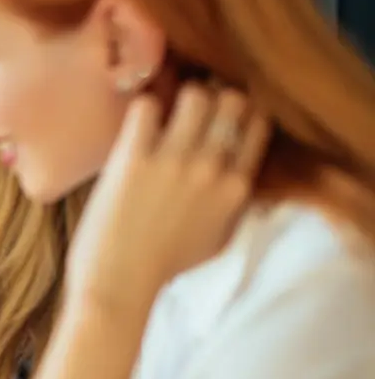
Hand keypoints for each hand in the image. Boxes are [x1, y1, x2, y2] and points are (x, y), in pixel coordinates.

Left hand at [65, 85, 270, 307]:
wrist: (120, 283)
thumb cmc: (165, 266)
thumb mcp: (218, 238)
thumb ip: (233, 204)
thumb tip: (239, 176)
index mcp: (237, 188)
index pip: (258, 125)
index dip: (240, 112)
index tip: (221, 115)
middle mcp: (212, 168)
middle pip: (231, 100)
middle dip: (214, 97)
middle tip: (191, 109)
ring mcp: (174, 160)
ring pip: (194, 95)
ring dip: (179, 98)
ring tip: (164, 115)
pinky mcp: (134, 158)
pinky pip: (146, 108)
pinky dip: (142, 109)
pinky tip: (137, 127)